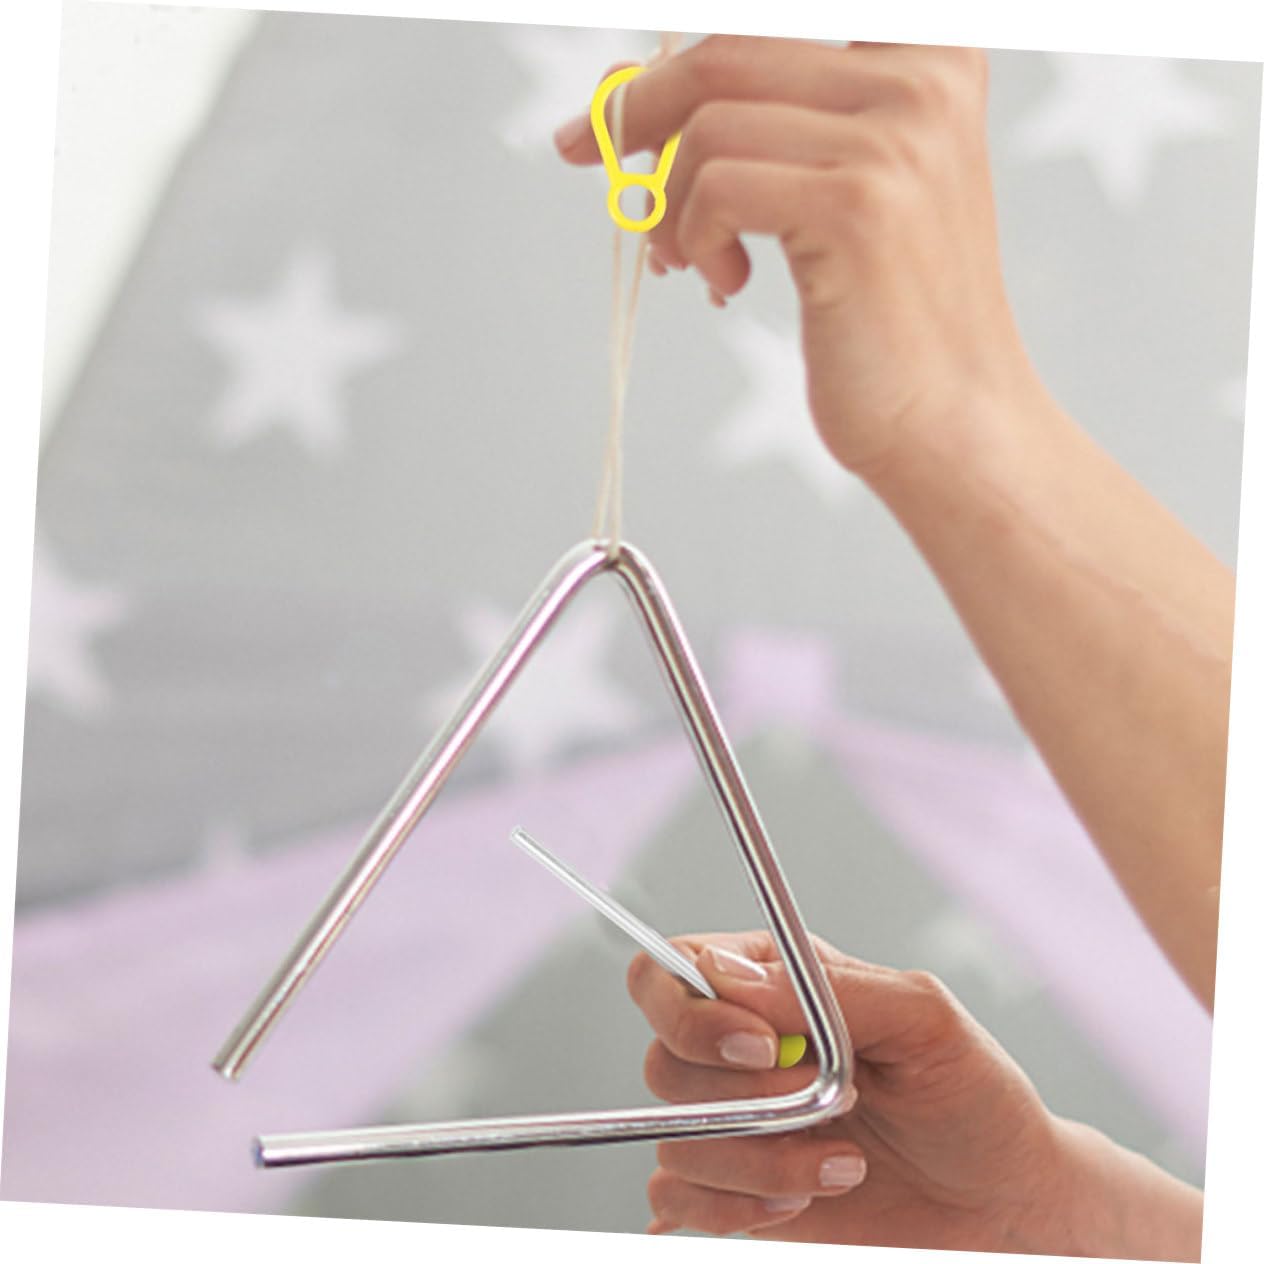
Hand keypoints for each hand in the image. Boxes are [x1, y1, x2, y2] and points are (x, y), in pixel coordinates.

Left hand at [555, 36, 1042, 478]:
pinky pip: (716, 186)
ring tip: (683, 259)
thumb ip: (756, 117)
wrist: (948, 418)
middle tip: (584, 153)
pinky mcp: (858, 206)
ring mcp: (897, 138)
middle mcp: (923, 76)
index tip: (620, 98)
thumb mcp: (830, 184)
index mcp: (928, 53)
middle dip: (637, 110)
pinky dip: (693, 237)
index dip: (682, 55)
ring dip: (668, 201)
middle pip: (728, 50)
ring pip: (709, 124)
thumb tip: (616, 83)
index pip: (766, 23)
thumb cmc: (882, 310)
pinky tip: (725, 283)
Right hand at [628, 930, 1201, 1258]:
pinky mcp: (735, 1194)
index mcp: (771, 984)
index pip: (672, 968)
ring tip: (843, 1165)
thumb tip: (729, 976)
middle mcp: (740, 1050)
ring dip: (758, 1162)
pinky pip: (675, 1202)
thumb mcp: (921, 1016)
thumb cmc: (974, 1095)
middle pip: (664, 1060)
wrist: (1004, 1204)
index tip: (762, 1045)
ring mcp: (733, 1125)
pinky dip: (730, 1210)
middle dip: (745, 1097)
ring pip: (675, 1140)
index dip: (693, 1008)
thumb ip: (823, 988)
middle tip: (825, 1104)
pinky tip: (798, 1202)